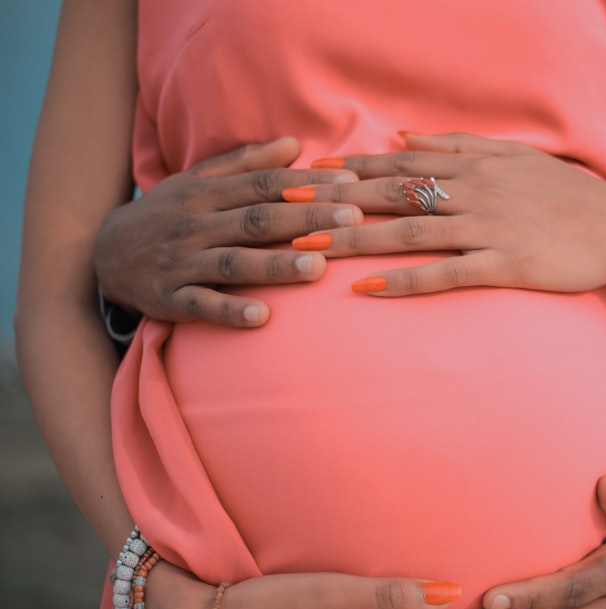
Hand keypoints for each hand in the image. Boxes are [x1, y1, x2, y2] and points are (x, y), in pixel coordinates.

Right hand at [94, 137, 360, 326]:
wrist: (103, 255)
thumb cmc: (167, 214)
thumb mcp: (198, 181)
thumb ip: (245, 164)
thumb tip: (294, 144)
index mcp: (206, 193)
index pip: (265, 185)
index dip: (307, 184)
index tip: (350, 184)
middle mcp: (194, 224)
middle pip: (257, 220)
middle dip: (306, 219)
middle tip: (352, 220)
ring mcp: (181, 262)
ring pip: (234, 262)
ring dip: (276, 265)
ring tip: (318, 268)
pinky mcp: (169, 299)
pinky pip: (202, 305)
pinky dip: (230, 310)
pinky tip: (262, 317)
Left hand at [289, 132, 605, 295]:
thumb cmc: (563, 192)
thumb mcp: (511, 154)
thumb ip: (456, 145)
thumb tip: (403, 136)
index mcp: (472, 165)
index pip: (398, 164)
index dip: (350, 169)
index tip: (307, 174)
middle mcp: (472, 192)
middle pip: (392, 195)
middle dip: (336, 201)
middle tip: (287, 208)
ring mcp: (487, 229)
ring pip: (408, 232)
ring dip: (355, 240)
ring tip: (309, 248)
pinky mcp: (504, 266)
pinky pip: (444, 274)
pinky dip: (403, 280)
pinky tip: (366, 289)